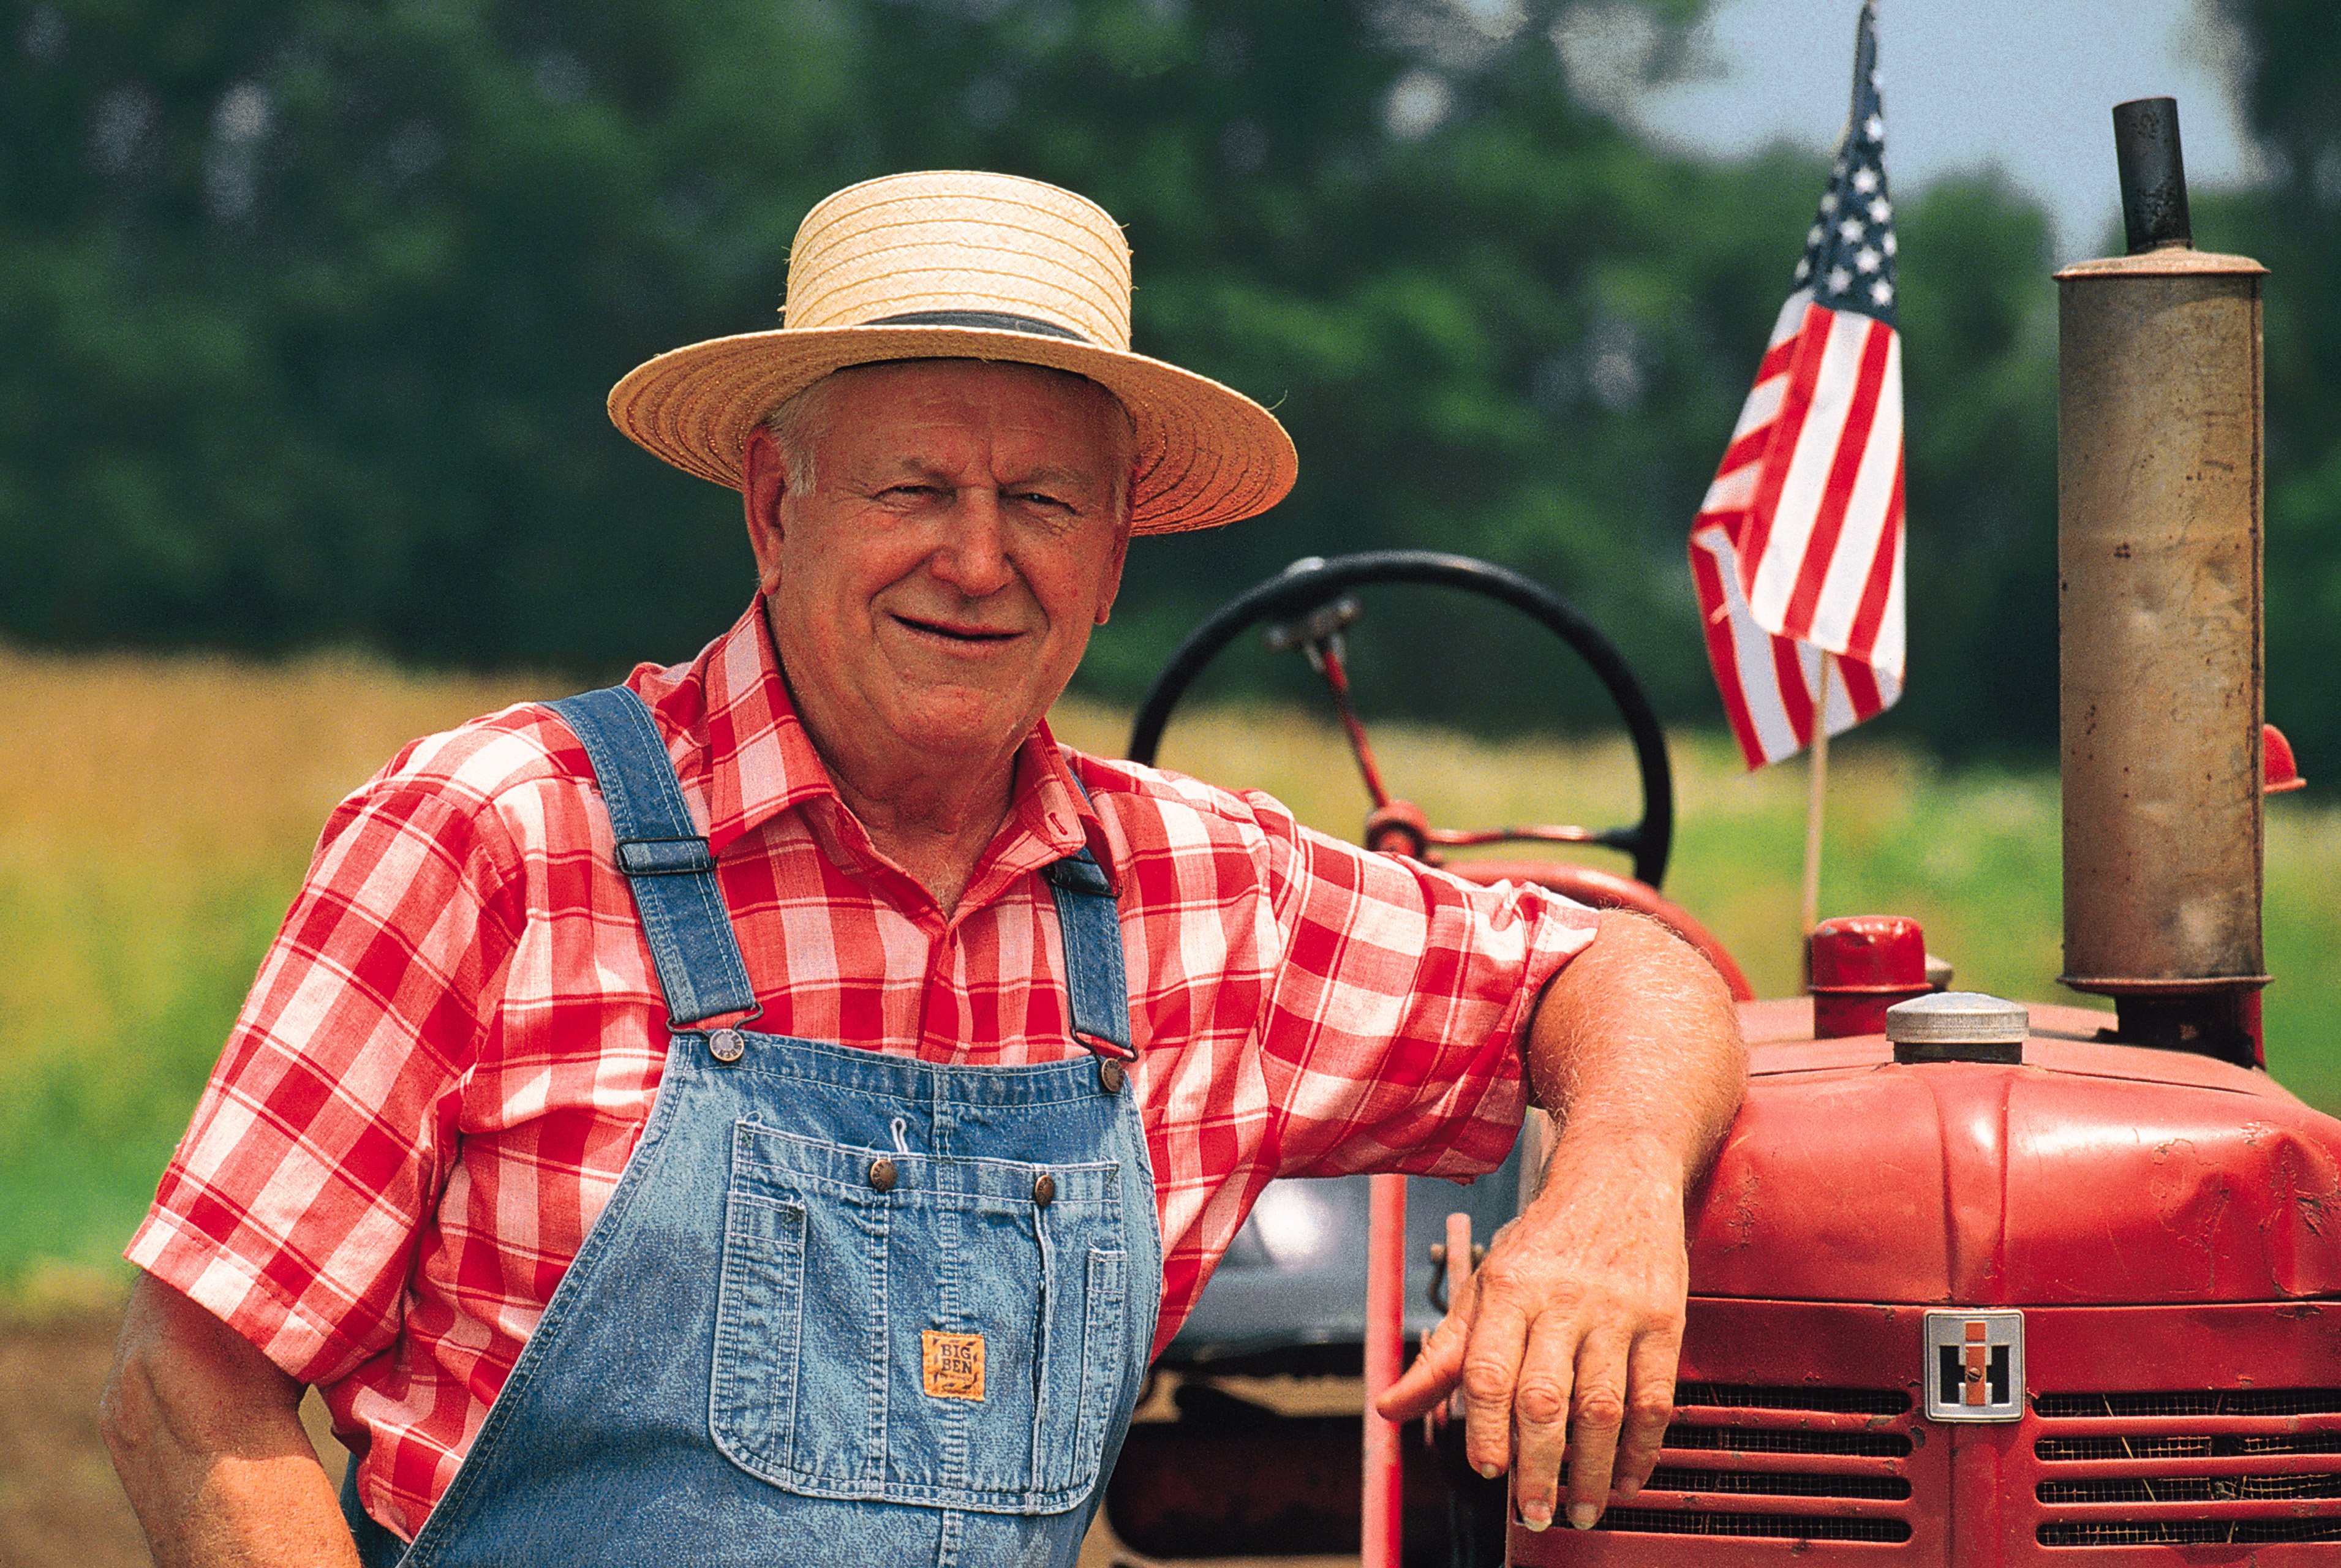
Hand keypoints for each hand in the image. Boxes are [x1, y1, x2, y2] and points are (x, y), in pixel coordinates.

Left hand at [1376, 1133, 1688, 1532]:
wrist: (1619, 1173)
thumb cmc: (1546, 1237)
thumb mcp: (1484, 1282)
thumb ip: (1442, 1354)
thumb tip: (1391, 1408)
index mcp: (1508, 1288)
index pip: (1487, 1370)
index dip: (1483, 1427)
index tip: (1486, 1470)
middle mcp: (1562, 1298)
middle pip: (1544, 1398)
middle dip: (1537, 1467)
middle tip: (1532, 1512)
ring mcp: (1616, 1310)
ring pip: (1602, 1406)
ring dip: (1593, 1470)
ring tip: (1581, 1509)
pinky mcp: (1663, 1319)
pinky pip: (1655, 1397)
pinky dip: (1642, 1447)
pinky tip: (1629, 1477)